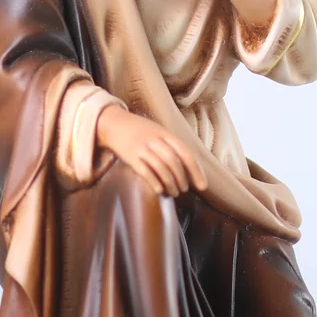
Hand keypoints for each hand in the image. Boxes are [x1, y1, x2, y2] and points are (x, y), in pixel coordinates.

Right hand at [94, 106, 208, 197]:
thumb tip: (189, 167)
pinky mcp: (130, 156)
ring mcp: (142, 148)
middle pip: (174, 162)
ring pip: (161, 168)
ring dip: (170, 184)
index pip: (186, 153)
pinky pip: (145, 171)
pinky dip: (154, 182)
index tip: (203, 186)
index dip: (196, 171)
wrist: (113, 123)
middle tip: (184, 190)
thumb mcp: (158, 131)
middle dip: (182, 179)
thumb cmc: (139, 131)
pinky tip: (159, 190)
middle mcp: (155, 140)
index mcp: (165, 134)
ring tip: (173, 193)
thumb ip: (172, 145)